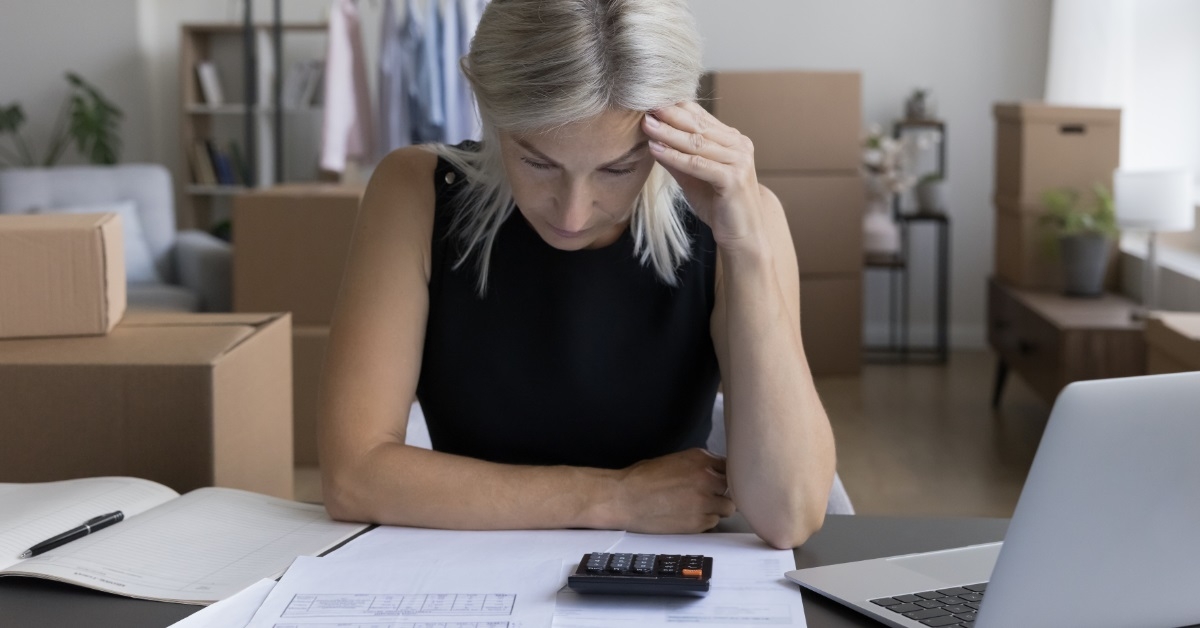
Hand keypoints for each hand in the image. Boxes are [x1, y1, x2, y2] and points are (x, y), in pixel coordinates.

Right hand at [615, 448, 735, 533]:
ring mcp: (704, 501)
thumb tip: (715, 473)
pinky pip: (713, 522)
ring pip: (728, 507)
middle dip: (722, 492)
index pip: (730, 466)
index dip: (724, 475)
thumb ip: (699, 465)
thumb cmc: (642, 478)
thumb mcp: (674, 460)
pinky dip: (705, 521)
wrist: (624, 498)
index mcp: (700, 458)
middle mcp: (707, 478)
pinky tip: (688, 517)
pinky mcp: (698, 522)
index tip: (719, 481)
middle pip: (733, 487)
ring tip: (699, 508)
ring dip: (717, 508)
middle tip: (708, 496)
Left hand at [642, 102, 764, 252]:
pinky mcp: (733, 178)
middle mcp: (738, 146)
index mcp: (732, 140)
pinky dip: (675, 156)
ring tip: (646, 125)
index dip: (675, 108)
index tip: (650, 100)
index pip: (700, 117)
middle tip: (645, 104)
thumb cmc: (720, 206)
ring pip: (697, 143)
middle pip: (698, 125)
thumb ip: (679, 159)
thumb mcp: (695, 178)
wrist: (744, 235)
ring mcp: (738, 160)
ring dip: (668, 133)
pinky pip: (698, 164)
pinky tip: (656, 150)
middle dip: (670, 115)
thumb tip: (654, 140)